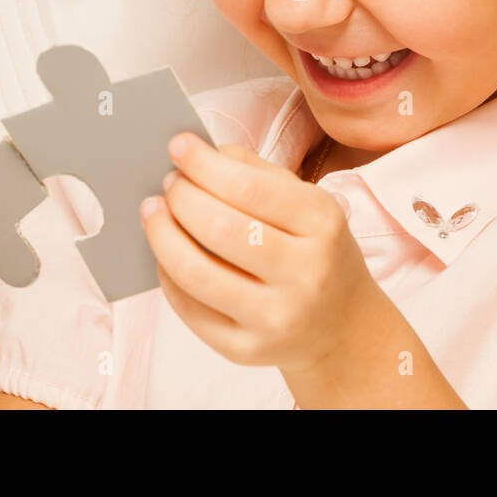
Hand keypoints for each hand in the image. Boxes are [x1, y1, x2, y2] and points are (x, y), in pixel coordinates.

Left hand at [140, 132, 378, 375]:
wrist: (342, 327)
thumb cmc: (316, 252)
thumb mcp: (308, 206)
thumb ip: (258, 173)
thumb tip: (200, 154)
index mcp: (322, 224)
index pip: (250, 188)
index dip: (204, 165)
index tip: (177, 146)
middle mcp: (305, 273)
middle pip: (220, 228)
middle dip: (181, 198)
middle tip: (168, 183)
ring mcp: (275, 317)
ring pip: (197, 273)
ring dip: (162, 236)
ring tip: (153, 212)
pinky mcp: (246, 349)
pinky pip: (190, 310)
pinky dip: (167, 275)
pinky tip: (164, 254)